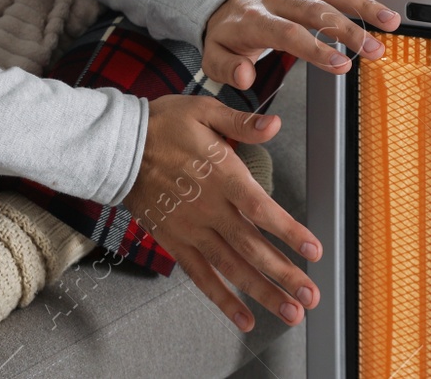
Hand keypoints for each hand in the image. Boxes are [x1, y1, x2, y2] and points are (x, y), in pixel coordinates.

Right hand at [125, 95, 320, 330]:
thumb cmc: (162, 126)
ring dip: (263, 292)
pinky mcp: (175, 243)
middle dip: (284, 274)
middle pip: (251, 247)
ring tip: (290, 312)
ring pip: (231, 268)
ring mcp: (191, 230)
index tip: (314, 249)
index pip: (260, 208)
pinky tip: (244, 318)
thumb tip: (274, 124)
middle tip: (311, 296)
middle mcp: (209, 209)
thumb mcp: (204, 111)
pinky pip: (201, 277)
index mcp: (221, 175)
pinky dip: (223, 300)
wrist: (116, 148)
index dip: (288, 230)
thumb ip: (242, 122)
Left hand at [201, 0, 398, 90]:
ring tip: (390, 21)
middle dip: (349, 29)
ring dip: (363, 5)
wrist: (224, 4)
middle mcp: (278, 1)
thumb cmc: (225, 35)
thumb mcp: (213, 57)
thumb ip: (227, 69)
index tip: (342, 65)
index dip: (316, 48)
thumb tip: (245, 77)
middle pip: (317, 10)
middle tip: (374, 50)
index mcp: (256, 20)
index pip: (289, 32)